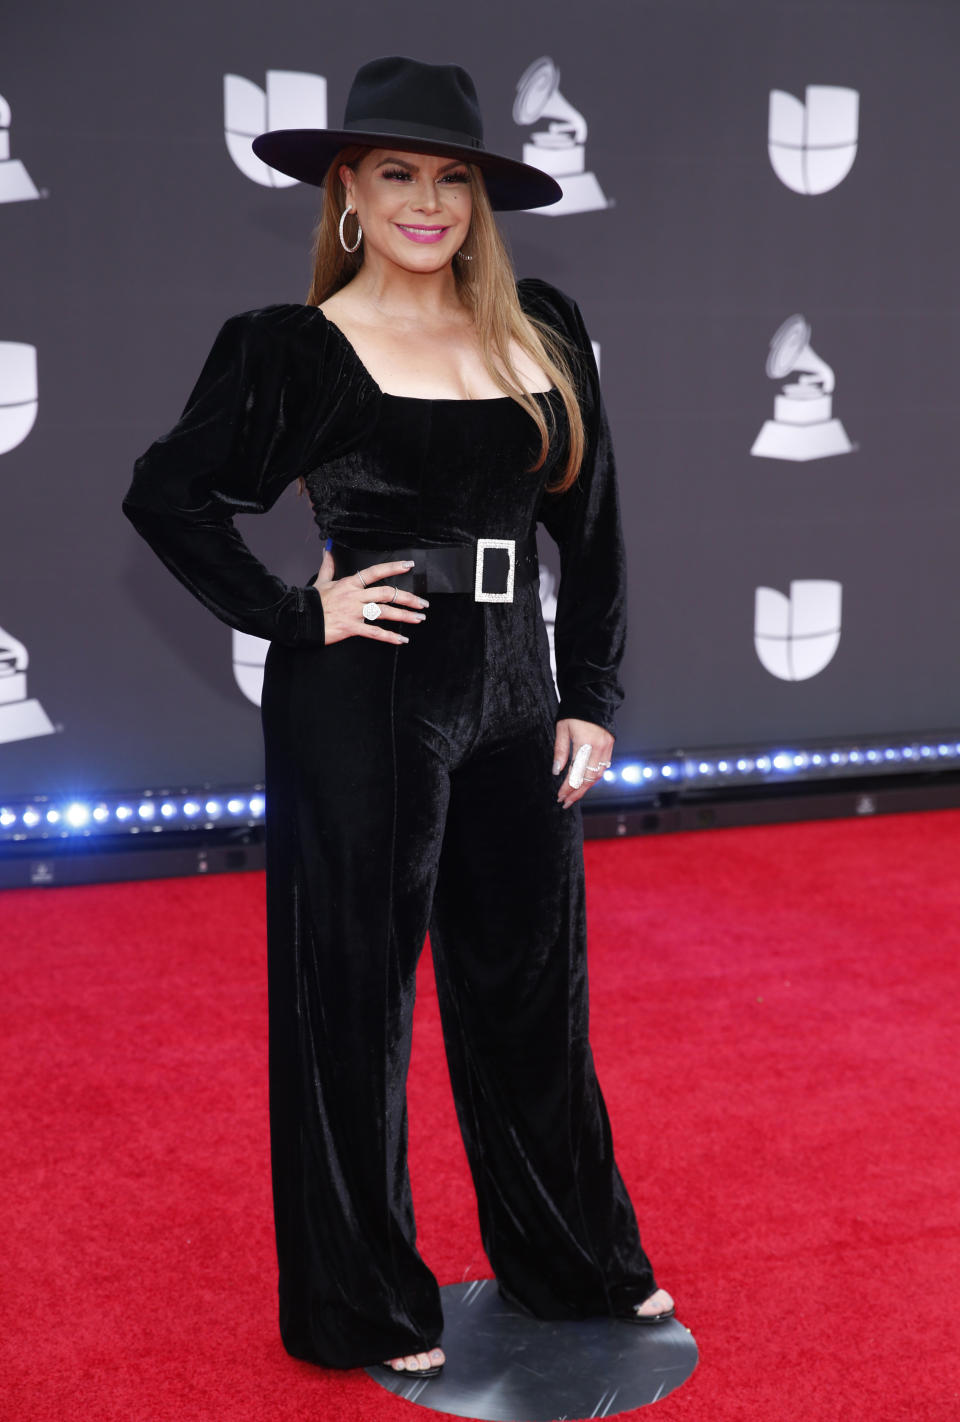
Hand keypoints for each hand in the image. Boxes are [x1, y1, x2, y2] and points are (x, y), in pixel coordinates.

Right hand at [311, 549, 428, 645]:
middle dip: (407, 598)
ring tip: (419, 618)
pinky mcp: (351, 628)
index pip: (375, 572)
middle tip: (423, 603)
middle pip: (386, 594)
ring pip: (385, 612)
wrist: (299, 618)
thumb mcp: (321, 581)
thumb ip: (328, 565)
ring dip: (405, 615)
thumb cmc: (311, 601)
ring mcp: (354, 612)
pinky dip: (390, 637)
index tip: (409, 566)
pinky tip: (402, 640)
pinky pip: (374, 632)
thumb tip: (328, 550)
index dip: (393, 567)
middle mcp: (355, 596)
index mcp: (350, 583)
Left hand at [553, 718, 612, 808]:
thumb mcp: (562, 729)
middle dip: (577, 792)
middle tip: (566, 802)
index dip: (568, 787)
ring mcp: (607, 747)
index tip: (560, 796)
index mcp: (586, 743)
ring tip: (574, 795)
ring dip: (586, 787)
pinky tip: (585, 782)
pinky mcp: (610, 746)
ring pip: (598, 775)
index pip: (576, 773)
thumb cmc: (574, 712)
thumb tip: (557, 771)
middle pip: (588, 779)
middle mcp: (599, 748)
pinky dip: (594, 778)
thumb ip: (560, 751)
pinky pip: (603, 768)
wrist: (592, 698)